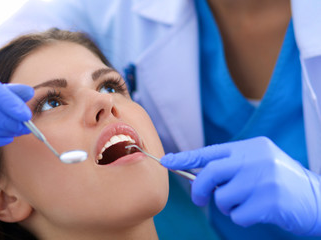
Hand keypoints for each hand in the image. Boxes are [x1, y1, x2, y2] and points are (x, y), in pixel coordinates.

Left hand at [161, 137, 320, 235]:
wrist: (318, 200)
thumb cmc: (281, 184)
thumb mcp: (259, 164)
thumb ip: (231, 166)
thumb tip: (198, 176)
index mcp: (251, 147)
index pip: (210, 152)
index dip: (185, 158)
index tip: (166, 161)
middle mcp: (256, 159)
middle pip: (210, 173)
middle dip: (200, 190)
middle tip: (200, 200)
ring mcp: (263, 179)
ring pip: (222, 197)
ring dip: (229, 206)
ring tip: (248, 204)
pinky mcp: (269, 201)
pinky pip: (237, 215)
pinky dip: (242, 218)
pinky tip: (259, 213)